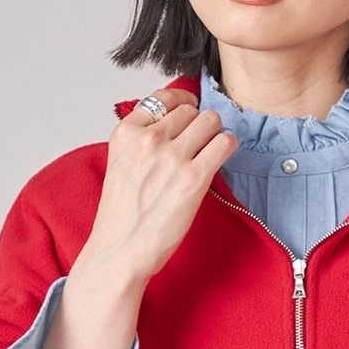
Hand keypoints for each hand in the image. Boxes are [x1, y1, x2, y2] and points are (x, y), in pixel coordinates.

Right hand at [72, 87, 240, 290]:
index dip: (182, 102)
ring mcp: (172, 157)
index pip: (163, 98)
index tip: (189, 109)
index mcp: (126, 133)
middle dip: (198, 124)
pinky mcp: (194, 177)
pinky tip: (222, 157)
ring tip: (210, 151)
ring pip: (210, 120)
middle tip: (199, 142)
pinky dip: (227, 146)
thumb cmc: (122, 216)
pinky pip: (224, 143)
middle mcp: (148, 139)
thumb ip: (141, 141)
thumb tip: (172, 124)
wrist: (121, 250)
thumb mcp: (120, 164)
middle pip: (190, 110)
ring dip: (215, 133)